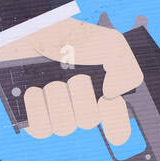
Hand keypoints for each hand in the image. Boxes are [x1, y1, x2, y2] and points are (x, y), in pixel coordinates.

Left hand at [0, 18, 143, 143]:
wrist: (33, 30)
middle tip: (74, 75)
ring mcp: (58, 114)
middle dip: (80, 94)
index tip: (106, 99)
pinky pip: (40, 130)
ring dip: (57, 97)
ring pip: (64, 127)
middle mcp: (82, 109)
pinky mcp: (35, 118)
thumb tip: (112, 96)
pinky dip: (37, 107)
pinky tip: (34, 90)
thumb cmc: (71, 37)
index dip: (116, 121)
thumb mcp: (111, 44)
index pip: (118, 128)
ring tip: (51, 79)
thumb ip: (126, 70)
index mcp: (104, 97)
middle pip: (89, 122)